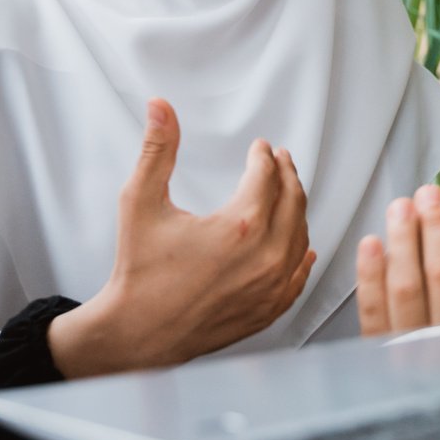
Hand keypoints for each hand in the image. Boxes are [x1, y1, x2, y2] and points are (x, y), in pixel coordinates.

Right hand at [49, 100, 313, 377]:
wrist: (138, 333)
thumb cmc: (139, 272)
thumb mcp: (141, 201)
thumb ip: (157, 149)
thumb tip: (160, 107)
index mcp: (240, 225)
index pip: (267, 175)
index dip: (264, 156)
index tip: (260, 147)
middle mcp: (265, 256)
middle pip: (293, 201)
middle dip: (287, 174)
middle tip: (281, 159)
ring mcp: (271, 286)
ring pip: (300, 236)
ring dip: (296, 209)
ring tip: (287, 193)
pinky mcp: (269, 309)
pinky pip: (298, 276)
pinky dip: (301, 255)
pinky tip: (301, 247)